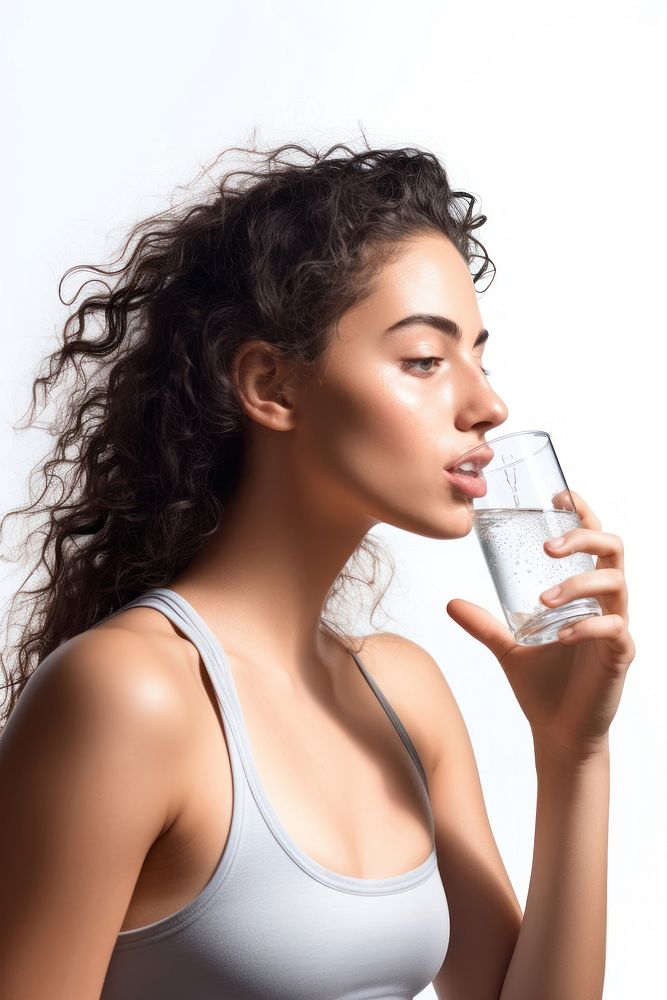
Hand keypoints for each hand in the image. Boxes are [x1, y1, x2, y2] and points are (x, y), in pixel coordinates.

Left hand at [446, 491, 635, 764]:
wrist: (559, 732)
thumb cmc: (543, 685)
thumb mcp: (507, 646)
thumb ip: (484, 623)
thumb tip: (450, 602)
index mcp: (586, 592)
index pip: (594, 541)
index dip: (583, 513)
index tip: (558, 497)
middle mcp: (607, 603)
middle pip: (613, 550)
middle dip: (582, 538)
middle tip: (547, 547)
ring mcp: (617, 628)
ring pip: (616, 584)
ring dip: (577, 584)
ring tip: (542, 600)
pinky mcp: (620, 656)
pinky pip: (614, 629)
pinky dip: (586, 626)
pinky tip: (559, 637)